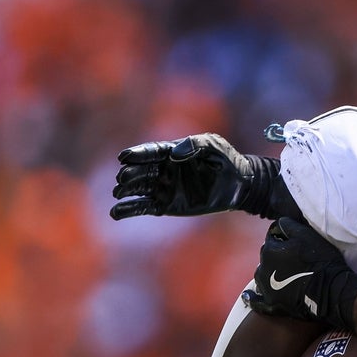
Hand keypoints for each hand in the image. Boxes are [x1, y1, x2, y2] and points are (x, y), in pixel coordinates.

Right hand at [110, 133, 279, 219]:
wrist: (240, 185)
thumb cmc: (227, 161)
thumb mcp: (214, 146)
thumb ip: (195, 144)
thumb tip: (174, 153)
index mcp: (172, 152)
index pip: (150, 152)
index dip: (137, 154)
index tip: (124, 157)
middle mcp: (164, 169)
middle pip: (141, 171)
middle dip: (130, 174)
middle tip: (122, 178)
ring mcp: (164, 188)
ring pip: (139, 188)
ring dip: (126, 191)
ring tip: (118, 193)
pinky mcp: (166, 205)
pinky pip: (144, 207)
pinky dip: (130, 210)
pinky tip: (116, 213)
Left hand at [244, 217, 356, 330]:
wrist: (329, 291)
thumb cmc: (320, 261)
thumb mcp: (307, 235)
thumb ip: (289, 225)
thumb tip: (279, 224)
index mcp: (270, 250)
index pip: (272, 237)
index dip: (284, 238)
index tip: (296, 241)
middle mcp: (262, 268)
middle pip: (266, 256)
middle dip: (276, 254)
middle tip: (294, 258)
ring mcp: (265, 288)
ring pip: (261, 275)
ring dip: (269, 272)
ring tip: (284, 274)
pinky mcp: (271, 304)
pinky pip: (256, 301)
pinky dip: (253, 298)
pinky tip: (250, 296)